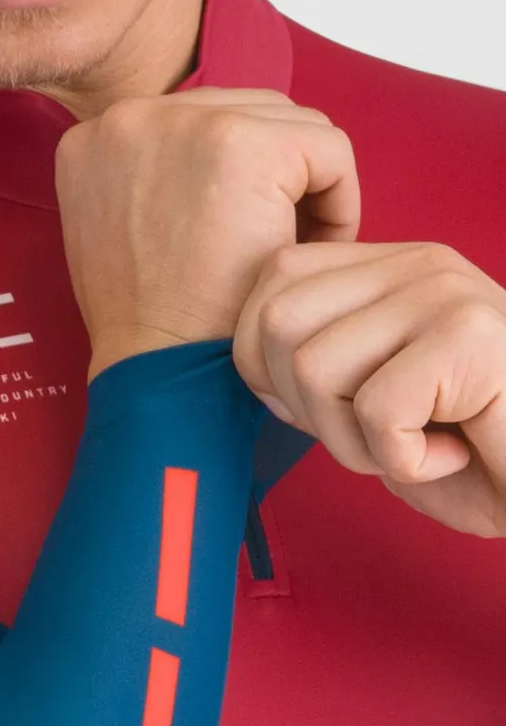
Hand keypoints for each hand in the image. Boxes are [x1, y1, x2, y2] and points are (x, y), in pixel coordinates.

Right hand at [53, 86, 361, 381]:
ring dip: (305, 186)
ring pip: (289, 125)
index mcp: (92, 140)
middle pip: (244, 112)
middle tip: (276, 244)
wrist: (155, 368)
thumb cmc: (145, 325)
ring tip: (292, 251)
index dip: (230, 181)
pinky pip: (328, 150)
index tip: (236, 237)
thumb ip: (146, 183)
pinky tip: (311, 251)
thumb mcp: (114, 236)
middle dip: (274, 175)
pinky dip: (337, 201)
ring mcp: (183, 123)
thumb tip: (207, 164)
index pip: (193, 127)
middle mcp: (128, 116)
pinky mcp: (243, 145)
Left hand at [233, 240, 505, 536]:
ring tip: (415, 446)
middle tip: (369, 436)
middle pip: (278, 324)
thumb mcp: (374, 396)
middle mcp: (416, 264)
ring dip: (352, 442)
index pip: (273, 280)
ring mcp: (445, 293)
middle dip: (302, 406)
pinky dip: (401, 461)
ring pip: (314, 368)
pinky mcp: (469, 335)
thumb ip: (317, 364)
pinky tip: (452, 456)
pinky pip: (375, 409)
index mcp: (387, 268)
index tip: (310, 409)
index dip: (261, 359)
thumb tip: (254, 370)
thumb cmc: (471, 448)